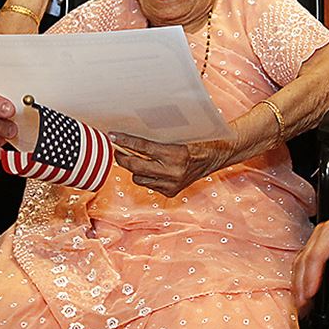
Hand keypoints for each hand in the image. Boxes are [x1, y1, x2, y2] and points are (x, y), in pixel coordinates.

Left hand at [109, 132, 232, 197]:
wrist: (216, 156)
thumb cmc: (199, 140)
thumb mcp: (179, 135)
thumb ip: (157, 137)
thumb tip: (132, 135)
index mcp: (176, 154)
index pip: (142, 148)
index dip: (125, 141)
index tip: (112, 136)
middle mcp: (172, 172)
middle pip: (135, 167)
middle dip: (122, 158)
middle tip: (116, 149)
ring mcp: (171, 184)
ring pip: (139, 179)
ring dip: (135, 169)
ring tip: (135, 159)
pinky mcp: (171, 192)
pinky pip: (149, 185)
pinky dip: (148, 177)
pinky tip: (152, 169)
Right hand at [292, 204, 328, 311]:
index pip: (315, 256)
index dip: (310, 277)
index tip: (309, 294)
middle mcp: (320, 233)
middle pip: (303, 260)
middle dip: (300, 284)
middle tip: (302, 305)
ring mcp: (317, 239)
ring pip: (300, 262)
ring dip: (298, 282)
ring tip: (301, 302)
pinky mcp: (317, 246)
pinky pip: (304, 262)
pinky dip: (302, 277)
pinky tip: (305, 290)